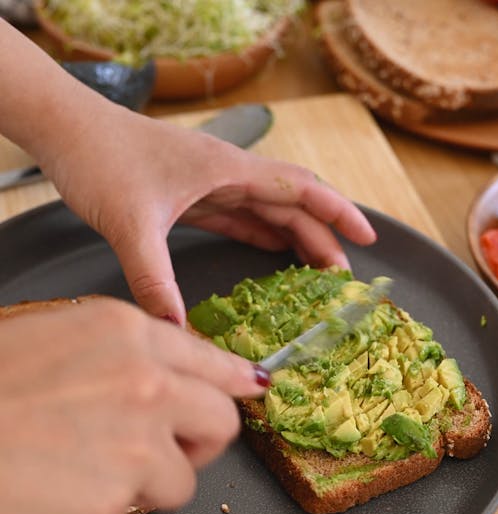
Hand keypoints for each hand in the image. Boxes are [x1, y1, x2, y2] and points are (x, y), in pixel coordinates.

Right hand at [0, 300, 267, 513]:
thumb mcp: (49, 337)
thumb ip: (117, 351)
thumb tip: (161, 372)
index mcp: (125, 333)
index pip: (208, 359)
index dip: (233, 381)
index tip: (252, 389)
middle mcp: (145, 382)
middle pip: (222, 423)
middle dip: (199, 442)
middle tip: (166, 449)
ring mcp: (137, 442)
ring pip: (183, 480)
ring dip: (147, 484)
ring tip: (89, 472)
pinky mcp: (118, 498)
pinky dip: (102, 513)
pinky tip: (59, 491)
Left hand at [41, 102, 376, 324]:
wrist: (64, 131)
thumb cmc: (99, 159)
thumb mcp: (130, 224)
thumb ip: (154, 280)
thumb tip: (176, 332)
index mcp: (227, 171)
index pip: (300, 189)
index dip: (338, 214)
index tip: (367, 238)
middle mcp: (225, 174)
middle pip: (290, 205)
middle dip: (321, 237)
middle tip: (342, 279)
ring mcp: (208, 184)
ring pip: (266, 211)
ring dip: (294, 238)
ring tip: (317, 273)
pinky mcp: (189, 195)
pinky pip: (236, 217)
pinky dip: (259, 236)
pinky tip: (270, 254)